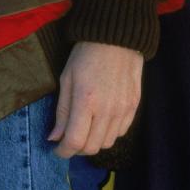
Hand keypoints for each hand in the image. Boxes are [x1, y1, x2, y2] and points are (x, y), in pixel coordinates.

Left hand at [49, 41, 142, 157]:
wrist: (117, 38)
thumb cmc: (86, 55)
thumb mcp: (67, 78)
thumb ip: (62, 111)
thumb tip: (54, 138)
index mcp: (86, 101)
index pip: (75, 141)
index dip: (63, 151)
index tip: (57, 149)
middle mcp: (107, 110)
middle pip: (92, 148)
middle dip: (77, 149)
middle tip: (70, 138)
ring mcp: (123, 109)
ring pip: (107, 143)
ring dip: (94, 142)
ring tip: (86, 129)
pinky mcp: (134, 106)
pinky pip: (121, 132)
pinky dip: (109, 133)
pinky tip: (102, 121)